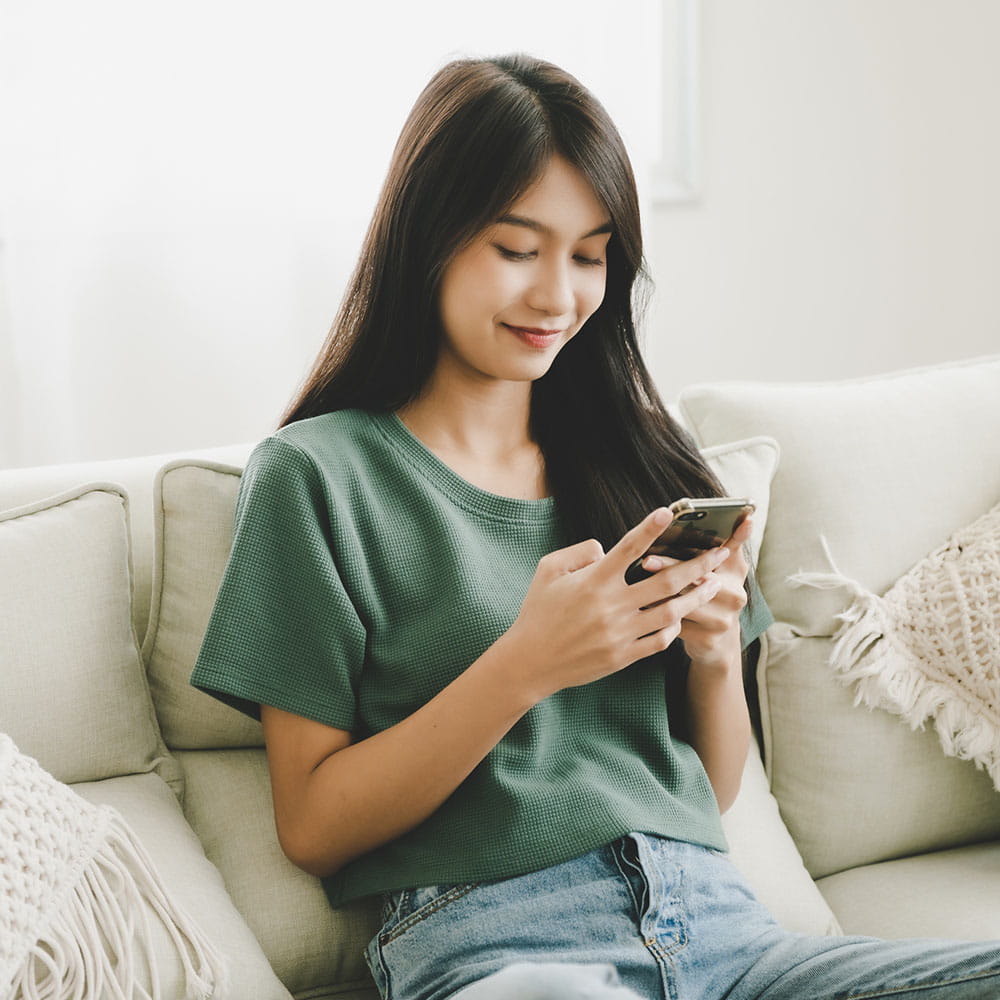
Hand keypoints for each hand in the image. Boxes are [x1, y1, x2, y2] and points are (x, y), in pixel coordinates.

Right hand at [502, 508, 733, 702]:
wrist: (530, 662)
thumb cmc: (537, 612)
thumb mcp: (547, 570)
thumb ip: (578, 552)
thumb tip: (605, 547)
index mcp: (594, 580)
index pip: (628, 547)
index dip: (650, 527)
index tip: (670, 511)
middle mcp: (611, 605)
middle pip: (665, 580)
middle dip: (697, 565)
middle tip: (719, 553)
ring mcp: (619, 632)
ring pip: (670, 611)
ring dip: (696, 596)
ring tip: (714, 584)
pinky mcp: (623, 655)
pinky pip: (659, 640)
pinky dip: (673, 627)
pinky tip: (680, 617)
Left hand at [641, 516, 752, 674]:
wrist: (716, 643)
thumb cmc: (709, 595)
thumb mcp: (720, 569)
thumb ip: (721, 545)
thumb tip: (730, 517)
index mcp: (736, 572)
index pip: (732, 548)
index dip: (735, 535)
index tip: (737, 519)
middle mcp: (735, 595)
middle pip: (700, 575)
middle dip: (671, 566)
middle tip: (647, 560)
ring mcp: (723, 619)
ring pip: (685, 601)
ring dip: (658, 593)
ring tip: (635, 585)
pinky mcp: (708, 639)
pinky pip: (677, 624)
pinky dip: (657, 615)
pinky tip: (639, 609)